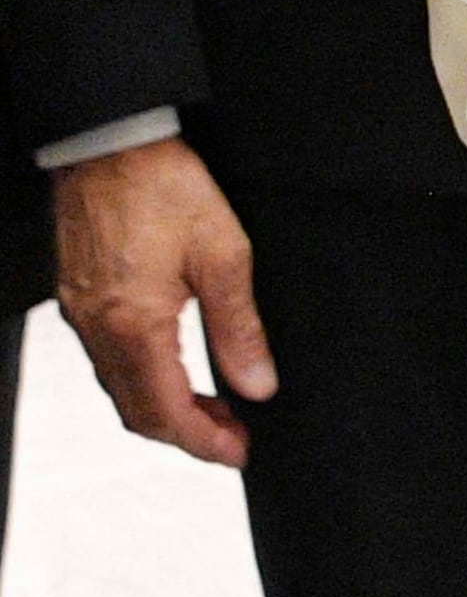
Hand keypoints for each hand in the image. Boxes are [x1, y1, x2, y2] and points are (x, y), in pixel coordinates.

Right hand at [54, 138, 272, 466]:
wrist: (110, 145)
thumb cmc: (163, 186)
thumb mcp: (224, 255)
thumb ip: (239, 327)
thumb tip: (257, 383)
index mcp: (134, 325)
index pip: (165, 411)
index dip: (204, 441)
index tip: (238, 452)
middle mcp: (98, 329)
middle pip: (137, 410)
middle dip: (187, 432)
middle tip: (234, 435)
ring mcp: (82, 315)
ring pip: (120, 388)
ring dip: (165, 407)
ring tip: (215, 406)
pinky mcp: (79, 297)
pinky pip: (107, 359)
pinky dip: (143, 378)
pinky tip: (176, 368)